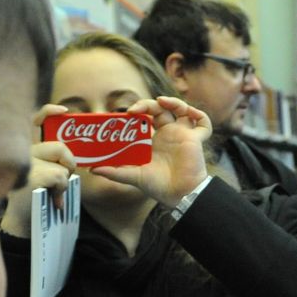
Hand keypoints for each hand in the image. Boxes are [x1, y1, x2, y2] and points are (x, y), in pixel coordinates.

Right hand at [1, 104, 78, 238]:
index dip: (50, 111)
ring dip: (65, 179)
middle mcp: (23, 150)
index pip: (35, 119)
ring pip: (63, 163)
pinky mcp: (34, 173)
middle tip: (63, 178)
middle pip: (60, 146)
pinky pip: (62, 176)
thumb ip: (50, 161)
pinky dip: (62, 191)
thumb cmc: (33, 198)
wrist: (21, 222)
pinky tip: (53, 200)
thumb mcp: (40, 174)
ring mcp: (27, 161)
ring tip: (55, 193)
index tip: (64, 110)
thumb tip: (71, 158)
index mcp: (24, 147)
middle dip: (69, 163)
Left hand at [88, 94, 210, 205]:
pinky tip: (188, 112)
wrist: (180, 195)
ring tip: (161, 101)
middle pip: (160, 110)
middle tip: (136, 109)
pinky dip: (198, 114)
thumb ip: (115, 172)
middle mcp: (168, 135)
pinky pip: (203, 123)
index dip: (137, 111)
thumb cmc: (159, 187)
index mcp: (154, 141)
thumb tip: (93, 169)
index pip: (145, 118)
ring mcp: (183, 135)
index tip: (126, 113)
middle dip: (148, 104)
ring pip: (181, 110)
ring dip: (173, 101)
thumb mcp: (134, 176)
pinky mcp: (195, 139)